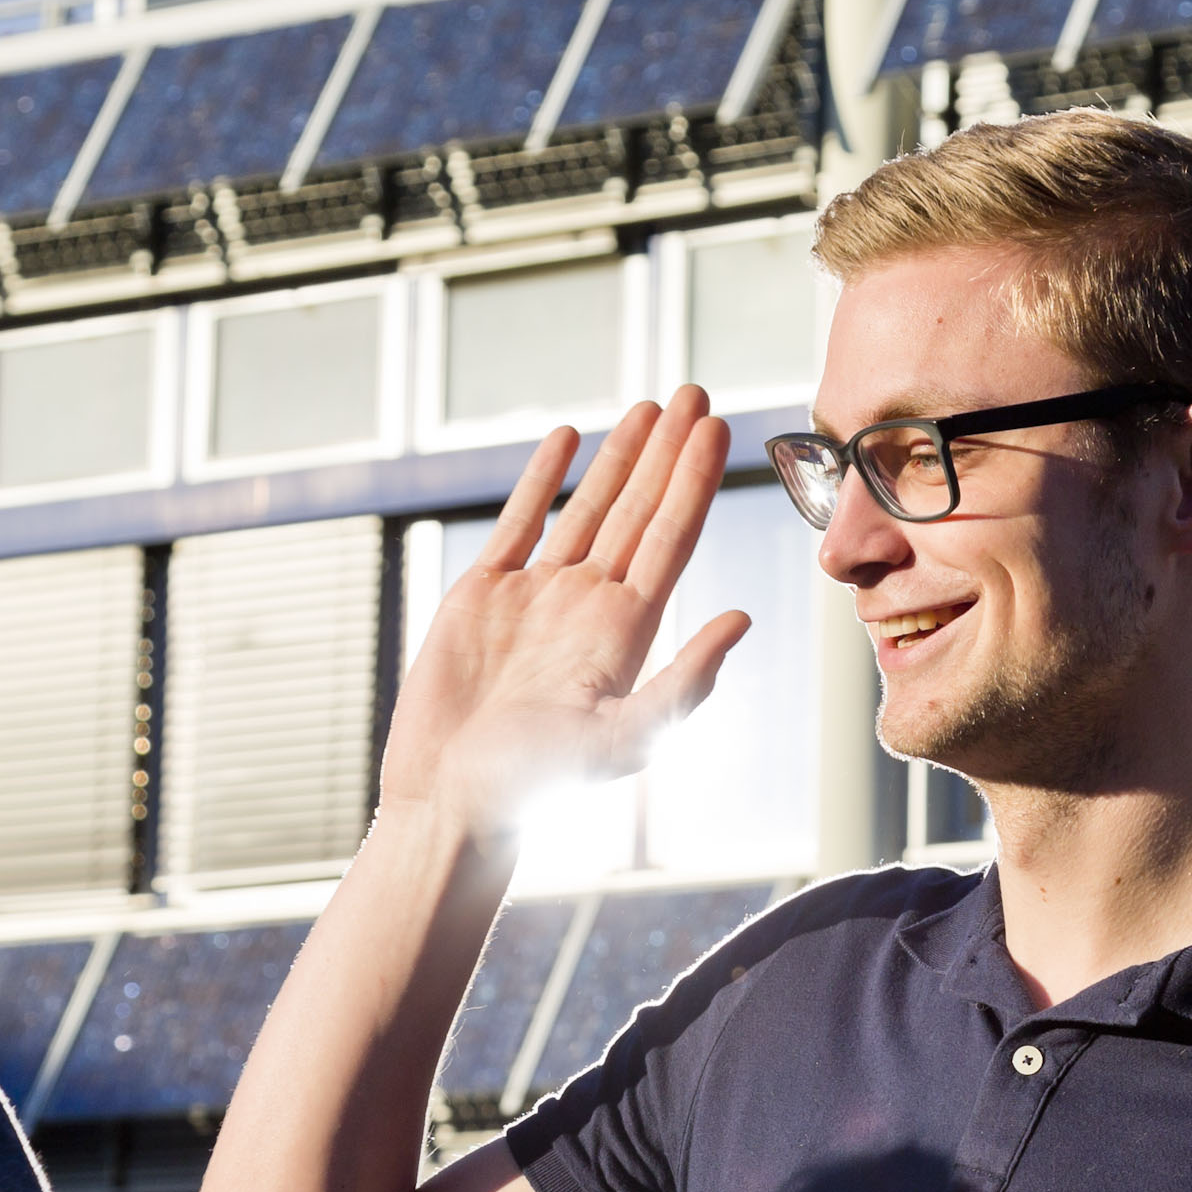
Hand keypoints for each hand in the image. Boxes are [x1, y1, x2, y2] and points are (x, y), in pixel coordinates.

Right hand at [380, 387, 746, 833]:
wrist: (451, 799)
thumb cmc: (534, 786)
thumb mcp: (623, 739)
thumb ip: (685, 682)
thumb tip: (741, 619)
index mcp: (627, 632)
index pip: (672, 537)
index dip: (696, 481)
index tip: (720, 428)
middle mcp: (589, 605)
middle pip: (640, 509)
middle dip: (669, 451)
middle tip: (697, 393)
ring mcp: (538, 595)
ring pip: (588, 507)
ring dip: (619, 457)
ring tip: (650, 406)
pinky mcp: (484, 594)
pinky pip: (520, 521)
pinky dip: (542, 479)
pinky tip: (567, 439)